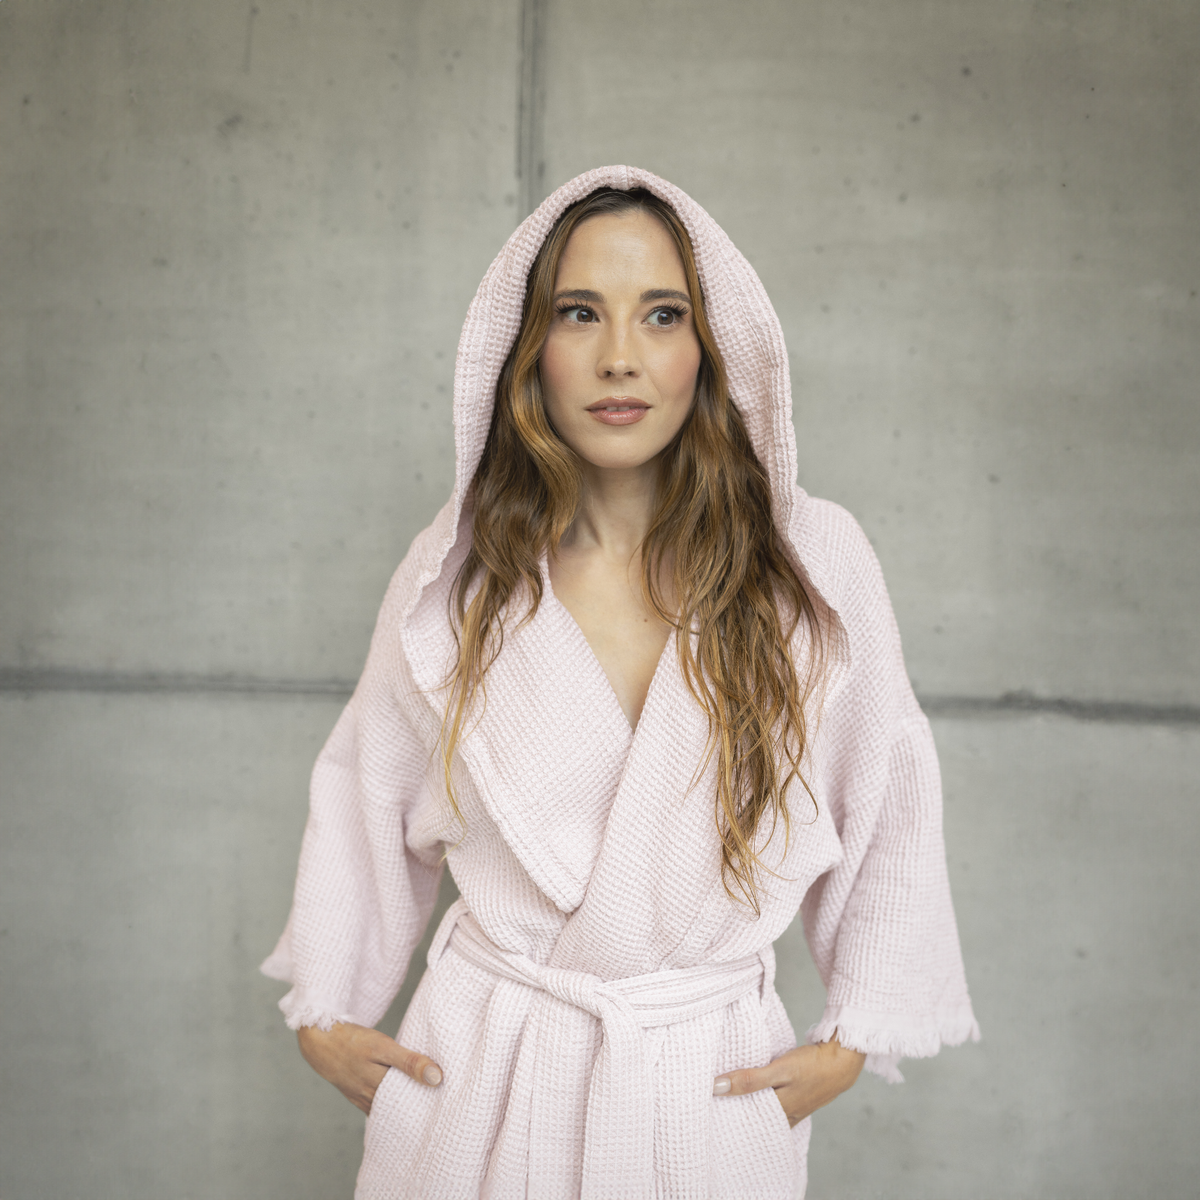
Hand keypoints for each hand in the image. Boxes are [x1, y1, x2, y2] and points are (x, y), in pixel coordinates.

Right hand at [297, 1021, 442, 1114]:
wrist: (319, 1040)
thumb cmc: (352, 1040)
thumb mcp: (383, 1047)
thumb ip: (410, 1062)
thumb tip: (437, 1078)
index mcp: (382, 1086)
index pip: (413, 1100)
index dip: (430, 1099)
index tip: (449, 1098)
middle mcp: (372, 1097)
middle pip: (402, 1105)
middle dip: (419, 1103)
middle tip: (443, 1102)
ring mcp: (362, 1097)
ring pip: (389, 1105)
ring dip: (404, 1102)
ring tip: (427, 1101)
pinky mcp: (356, 1094)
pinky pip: (377, 1104)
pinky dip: (390, 1101)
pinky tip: (401, 1097)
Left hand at [712, 1035, 865, 1125]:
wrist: (844, 1057)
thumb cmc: (812, 1064)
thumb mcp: (779, 1070)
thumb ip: (749, 1080)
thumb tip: (716, 1087)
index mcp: (778, 1113)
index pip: (744, 1121)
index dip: (725, 1116)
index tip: (704, 1109)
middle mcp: (785, 1115)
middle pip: (754, 1118)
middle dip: (735, 1112)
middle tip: (710, 1104)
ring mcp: (794, 1108)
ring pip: (765, 1111)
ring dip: (749, 1105)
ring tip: (727, 1098)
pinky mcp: (799, 1096)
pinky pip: (776, 1103)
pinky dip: (764, 1098)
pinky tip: (755, 1091)